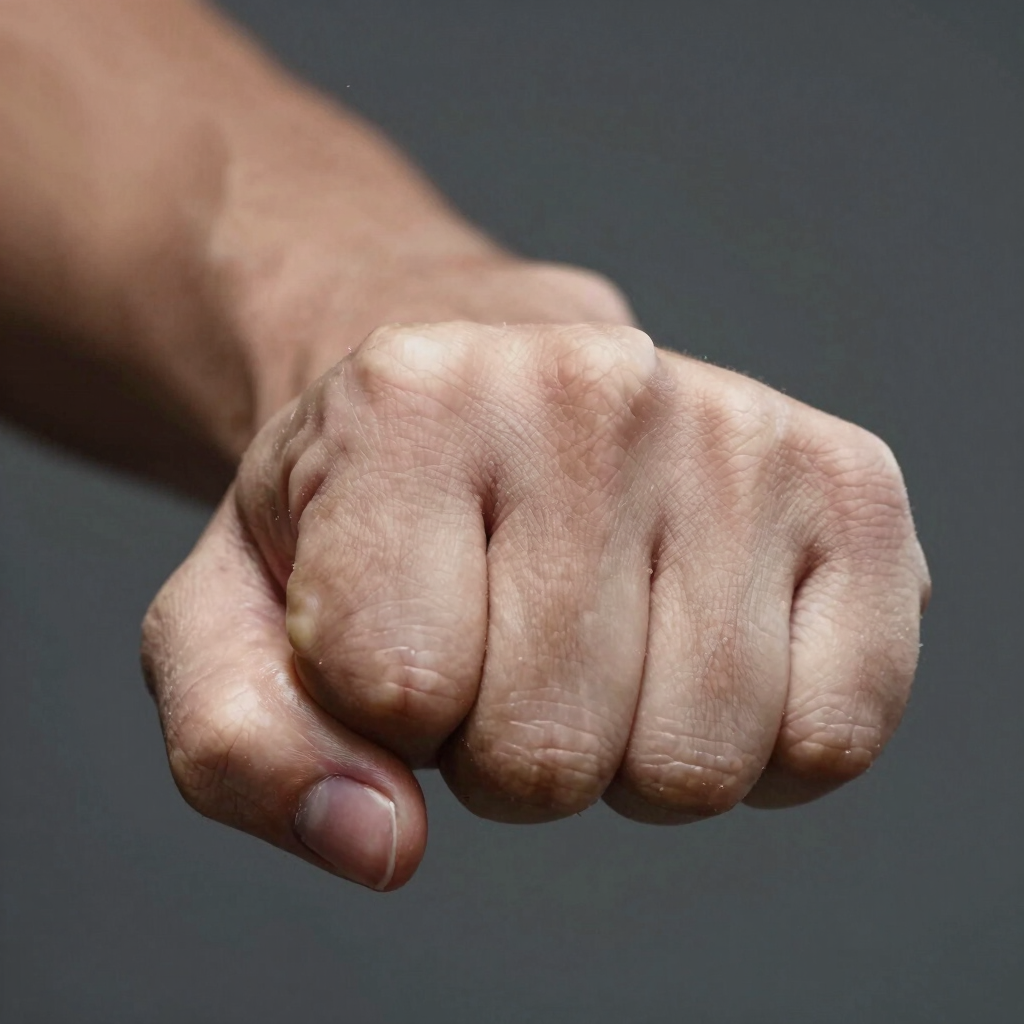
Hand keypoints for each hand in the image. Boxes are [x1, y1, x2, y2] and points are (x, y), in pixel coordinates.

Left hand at [143, 320, 928, 890]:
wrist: (476, 379)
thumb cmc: (361, 507)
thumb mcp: (234, 612)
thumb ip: (243, 744)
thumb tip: (381, 844)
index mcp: (409, 399)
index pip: (396, 694)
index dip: (384, 711)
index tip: (396, 624)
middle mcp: (592, 385)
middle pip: (549, 752)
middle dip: (505, 747)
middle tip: (500, 637)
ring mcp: (739, 429)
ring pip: (696, 762)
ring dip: (625, 748)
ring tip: (597, 634)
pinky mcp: (852, 487)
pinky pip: (838, 733)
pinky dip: (759, 746)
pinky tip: (698, 645)